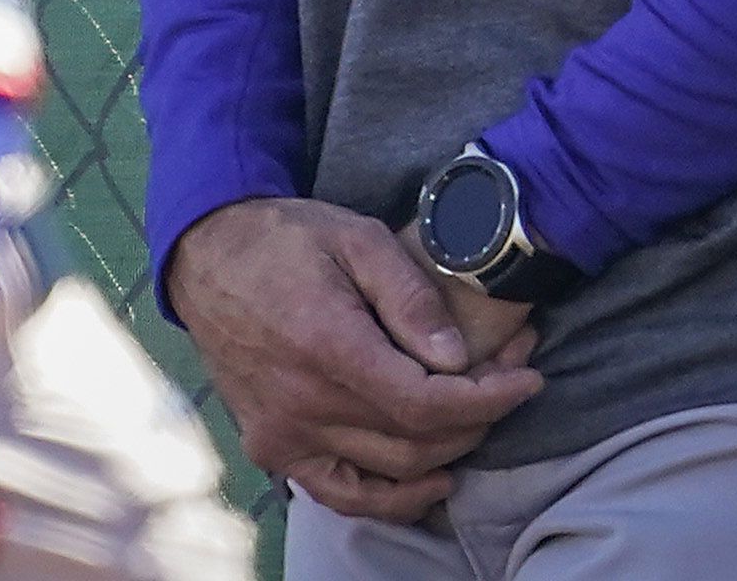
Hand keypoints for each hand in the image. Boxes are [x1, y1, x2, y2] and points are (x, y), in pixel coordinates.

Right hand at [165, 198, 542, 526]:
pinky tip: (432, 478)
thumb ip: (410, 297)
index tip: (528, 378)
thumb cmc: (286, 240)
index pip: (428, 404)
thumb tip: (455, 359)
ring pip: (392, 472)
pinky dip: (393, 497)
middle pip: (418, 443)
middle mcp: (304, 404)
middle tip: (511, 377)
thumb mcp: (356, 240)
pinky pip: (343, 494)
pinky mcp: (272, 447)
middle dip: (480, 417)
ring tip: (478, 414)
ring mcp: (283, 435)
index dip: (490, 400)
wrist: (208, 257)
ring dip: (448, 451)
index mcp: (327, 347)